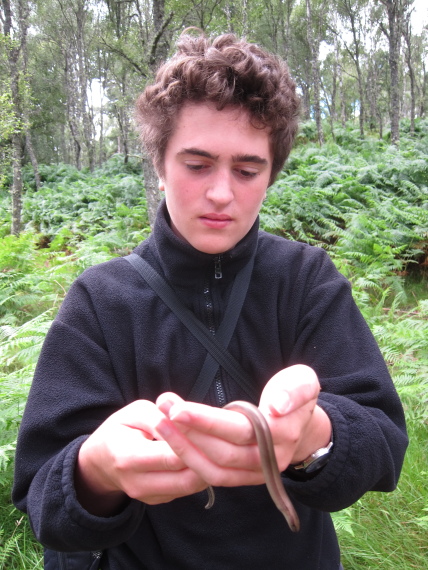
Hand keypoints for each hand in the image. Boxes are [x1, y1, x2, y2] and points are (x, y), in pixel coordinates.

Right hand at [75, 400, 207, 515]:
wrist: (101, 462)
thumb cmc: (120, 430)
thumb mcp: (134, 413)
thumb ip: (159, 416)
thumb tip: (183, 419)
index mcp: (128, 457)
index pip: (169, 456)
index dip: (193, 443)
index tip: (210, 428)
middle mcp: (138, 483)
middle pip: (185, 478)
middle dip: (207, 460)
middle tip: (223, 440)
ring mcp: (149, 496)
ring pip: (190, 487)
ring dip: (208, 468)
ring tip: (219, 447)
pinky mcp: (159, 500)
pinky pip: (186, 489)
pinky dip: (200, 473)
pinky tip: (208, 456)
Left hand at [155, 365, 331, 488]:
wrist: (303, 425)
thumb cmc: (296, 396)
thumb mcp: (303, 382)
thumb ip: (293, 391)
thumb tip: (277, 407)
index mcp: (284, 433)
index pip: (240, 430)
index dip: (207, 421)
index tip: (178, 409)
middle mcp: (271, 459)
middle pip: (222, 452)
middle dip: (188, 432)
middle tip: (162, 409)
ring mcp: (257, 473)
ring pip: (214, 469)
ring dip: (184, 448)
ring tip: (160, 424)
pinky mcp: (244, 478)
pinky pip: (214, 477)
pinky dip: (191, 461)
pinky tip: (172, 442)